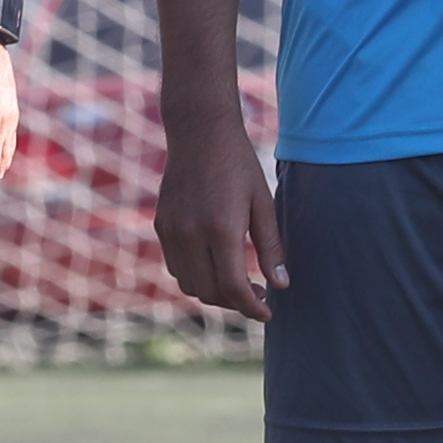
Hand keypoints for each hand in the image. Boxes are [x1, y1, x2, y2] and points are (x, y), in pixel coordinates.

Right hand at [155, 113, 284, 317]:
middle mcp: (191, 234)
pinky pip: (176, 267)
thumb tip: (281, 284)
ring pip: (190, 284)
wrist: (199, 131)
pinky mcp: (161, 225)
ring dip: (213, 292)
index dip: (251, 307)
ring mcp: (172, 230)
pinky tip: (214, 264)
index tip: (267, 312)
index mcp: (221, 228)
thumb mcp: (263, 203)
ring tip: (236, 281)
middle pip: (210, 292)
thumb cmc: (238, 164)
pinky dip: (195, 276)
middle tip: (256, 295)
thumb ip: (271, 247)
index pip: (233, 287)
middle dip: (235, 303)